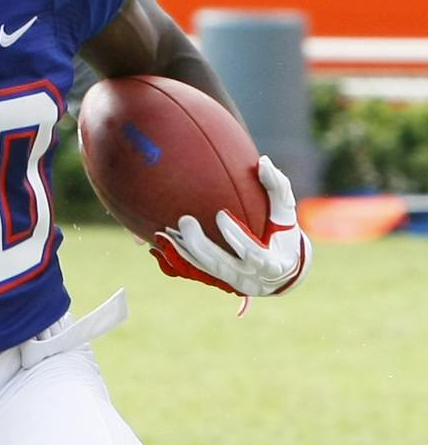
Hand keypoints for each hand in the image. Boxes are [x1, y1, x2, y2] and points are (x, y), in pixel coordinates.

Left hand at [151, 156, 310, 296]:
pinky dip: (177, 260)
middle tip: (183, 220)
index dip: (235, 235)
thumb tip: (262, 161)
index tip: (220, 214)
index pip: (252, 252)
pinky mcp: (219, 283)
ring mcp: (233, 283)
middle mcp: (251, 278)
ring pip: (204, 270)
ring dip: (183, 252)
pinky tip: (158, 247)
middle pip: (220, 265)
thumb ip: (277, 188)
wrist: (283, 271)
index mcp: (272, 264)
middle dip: (200, 245)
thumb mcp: (286, 212)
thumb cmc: (285, 233)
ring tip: (163, 232)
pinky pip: (196, 273)